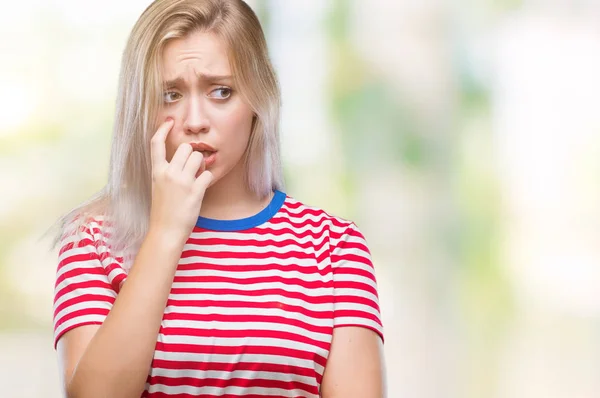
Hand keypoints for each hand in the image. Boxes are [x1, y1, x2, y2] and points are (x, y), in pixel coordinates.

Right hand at [148, 118, 213, 242]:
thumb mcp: (159, 187)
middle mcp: (168, 173)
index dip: (163, 129)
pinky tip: (201, 189)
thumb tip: (185, 158)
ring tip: (196, 179)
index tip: (170, 121)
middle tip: (192, 169)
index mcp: (156, 171)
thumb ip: (167, 171)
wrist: (165, 231)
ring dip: (201, 166)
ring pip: (199, 157)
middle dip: (192, 155)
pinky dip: (207, 180)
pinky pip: (208, 174)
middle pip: (186, 148)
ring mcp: (182, 181)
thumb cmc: (163, 210)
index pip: (156, 143)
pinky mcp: (195, 191)